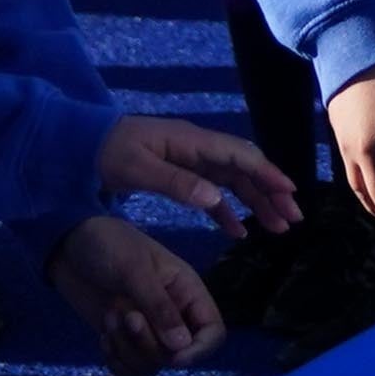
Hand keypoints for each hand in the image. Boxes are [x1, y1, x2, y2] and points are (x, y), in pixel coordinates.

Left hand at [49, 215, 226, 374]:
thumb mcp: (133, 269)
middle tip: (124, 316)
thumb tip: (182, 348)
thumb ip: (159, 306)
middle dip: (148, 344)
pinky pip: (130, 370)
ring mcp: (147, 330)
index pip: (213, 332)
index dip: (199, 351)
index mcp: (187, 291)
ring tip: (109, 319)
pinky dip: (117, 362)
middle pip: (178, 355)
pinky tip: (103, 338)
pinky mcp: (123, 340)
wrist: (67, 245)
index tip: (172, 357)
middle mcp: (173, 315)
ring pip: (152, 366)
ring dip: (127, 350)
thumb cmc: (107, 245)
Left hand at [94, 111, 297, 234]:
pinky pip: (213, 194)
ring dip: (256, 203)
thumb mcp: (137, 168)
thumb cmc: (107, 152)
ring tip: (278, 228)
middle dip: (271, 192)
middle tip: (293, 218)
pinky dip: (228, 212)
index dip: (266, 173)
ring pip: (233, 182)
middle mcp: (198, 149)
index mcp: (191, 141)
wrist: (81, 145)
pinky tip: (239, 233)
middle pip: (244, 169)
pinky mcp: (181, 175)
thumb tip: (217, 198)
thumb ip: (176, 183)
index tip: (289, 192)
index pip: (238, 155)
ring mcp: (191, 162)